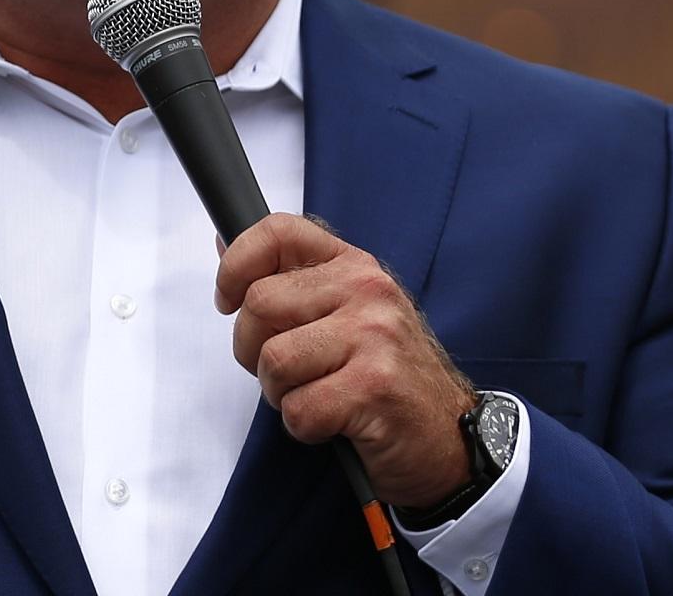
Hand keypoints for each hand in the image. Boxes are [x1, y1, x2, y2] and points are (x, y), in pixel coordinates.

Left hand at [217, 213, 475, 506]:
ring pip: (273, 359)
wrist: (449, 439)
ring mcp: (374, 337)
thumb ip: (290, 281)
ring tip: (315, 396)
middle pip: (260, 304)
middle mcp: (367, 291)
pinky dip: (303, 426)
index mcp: (354, 266)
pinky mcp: (374, 387)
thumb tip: (223, 242)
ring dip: (280, 392)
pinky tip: (334, 423)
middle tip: (286, 372)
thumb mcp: (346, 314)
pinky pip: (298, 408)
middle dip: (252, 349)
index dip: (236, 264)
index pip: (278, 232)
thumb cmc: (386, 377)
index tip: (228, 299)